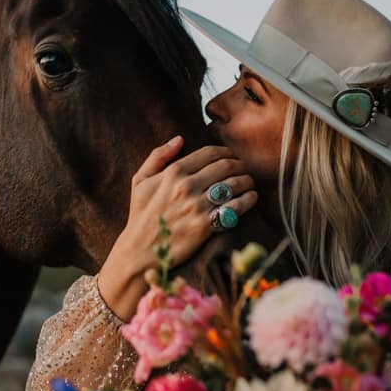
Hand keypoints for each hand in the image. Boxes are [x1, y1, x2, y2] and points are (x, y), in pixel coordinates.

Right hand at [97, 136, 257, 319]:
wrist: (140, 251)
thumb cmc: (141, 216)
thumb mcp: (140, 181)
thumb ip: (157, 156)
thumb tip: (179, 139)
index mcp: (173, 172)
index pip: (210, 153)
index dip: (226, 151)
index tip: (232, 156)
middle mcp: (187, 186)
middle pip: (227, 166)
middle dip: (240, 165)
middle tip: (244, 170)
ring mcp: (197, 206)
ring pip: (235, 184)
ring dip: (247, 181)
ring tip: (249, 183)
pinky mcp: (206, 225)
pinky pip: (236, 207)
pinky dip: (248, 200)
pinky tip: (251, 198)